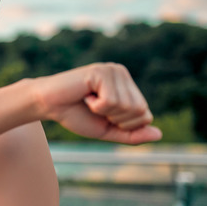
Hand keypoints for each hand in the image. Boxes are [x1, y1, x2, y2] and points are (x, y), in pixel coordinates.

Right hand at [37, 63, 161, 144]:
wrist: (48, 105)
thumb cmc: (76, 115)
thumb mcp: (107, 130)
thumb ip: (131, 134)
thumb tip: (158, 135)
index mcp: (127, 86)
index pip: (145, 115)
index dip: (124, 125)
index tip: (102, 115)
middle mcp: (122, 74)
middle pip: (139, 111)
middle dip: (116, 119)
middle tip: (95, 108)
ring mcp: (112, 70)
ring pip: (126, 107)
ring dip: (104, 112)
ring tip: (89, 101)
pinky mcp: (101, 71)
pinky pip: (111, 101)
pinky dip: (96, 106)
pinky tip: (85, 95)